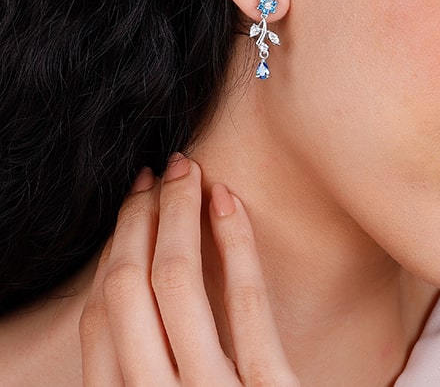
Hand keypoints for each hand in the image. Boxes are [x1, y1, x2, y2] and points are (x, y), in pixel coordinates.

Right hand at [80, 155, 298, 385]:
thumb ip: (150, 363)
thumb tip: (139, 276)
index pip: (99, 319)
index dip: (115, 249)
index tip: (137, 204)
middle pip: (127, 288)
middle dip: (139, 216)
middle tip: (162, 171)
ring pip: (176, 282)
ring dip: (178, 212)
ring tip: (189, 170)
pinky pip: (247, 304)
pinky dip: (235, 242)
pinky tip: (229, 201)